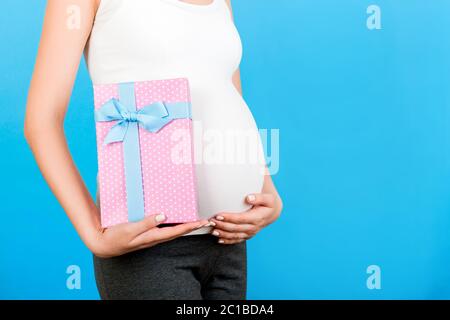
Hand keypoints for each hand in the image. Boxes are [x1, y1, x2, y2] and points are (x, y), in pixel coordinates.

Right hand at [89, 214, 209, 257]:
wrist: (104, 244)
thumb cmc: (116, 237)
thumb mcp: (130, 229)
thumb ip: (147, 223)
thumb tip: (163, 215)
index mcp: (153, 237)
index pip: (176, 231)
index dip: (190, 226)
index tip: (202, 222)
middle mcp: (154, 238)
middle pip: (178, 232)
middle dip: (192, 227)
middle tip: (206, 221)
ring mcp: (151, 237)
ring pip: (172, 231)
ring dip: (185, 226)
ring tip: (195, 221)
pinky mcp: (146, 234)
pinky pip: (164, 229)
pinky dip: (174, 225)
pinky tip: (175, 220)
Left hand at [209, 193, 281, 244]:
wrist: (272, 213)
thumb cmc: (268, 204)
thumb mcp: (268, 199)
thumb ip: (259, 197)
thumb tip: (249, 198)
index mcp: (257, 218)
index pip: (241, 219)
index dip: (229, 218)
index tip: (219, 215)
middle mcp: (253, 228)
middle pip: (235, 228)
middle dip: (222, 226)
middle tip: (211, 221)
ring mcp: (250, 233)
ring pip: (235, 236)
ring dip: (223, 234)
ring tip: (213, 230)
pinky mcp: (247, 235)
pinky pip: (236, 240)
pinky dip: (227, 241)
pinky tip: (219, 239)